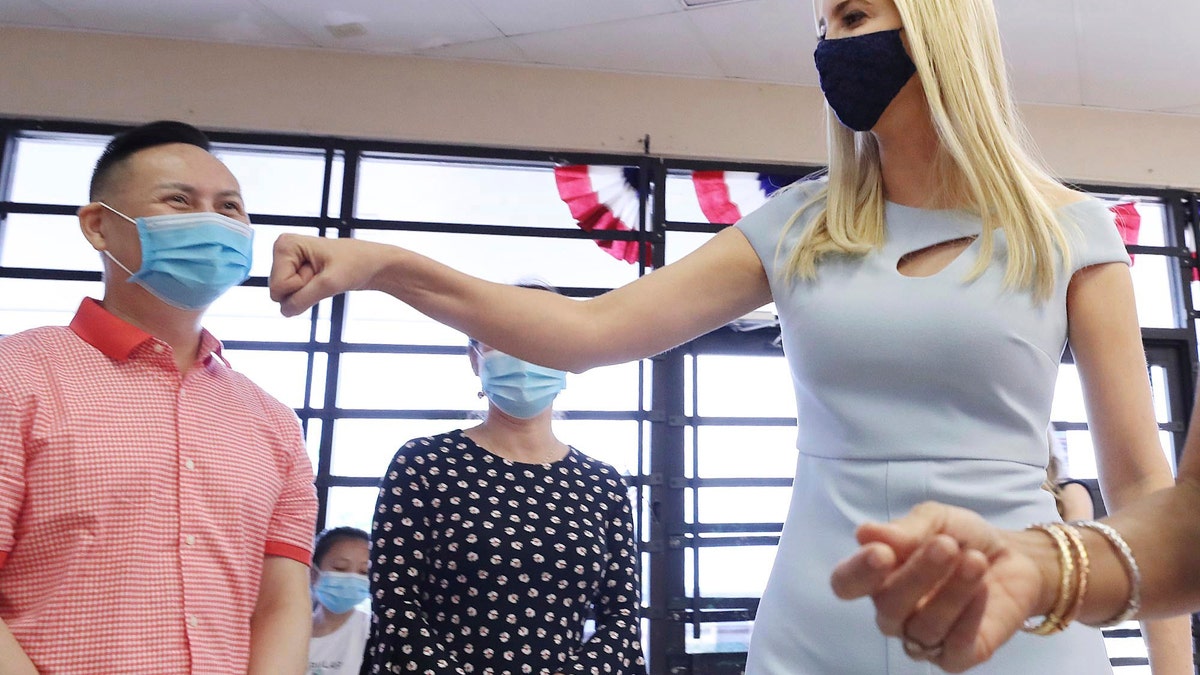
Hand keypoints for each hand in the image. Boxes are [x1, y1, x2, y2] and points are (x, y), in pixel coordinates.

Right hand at [269, 234, 387, 316]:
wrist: (372, 264)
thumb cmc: (356, 265)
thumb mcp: (330, 284)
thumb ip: (303, 299)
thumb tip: (284, 312)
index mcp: (285, 244)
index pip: (278, 286)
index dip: (301, 285)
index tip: (320, 270)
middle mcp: (282, 251)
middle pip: (277, 292)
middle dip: (303, 289)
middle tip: (323, 275)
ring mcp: (287, 264)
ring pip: (285, 297)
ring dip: (308, 292)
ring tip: (324, 276)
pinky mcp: (295, 273)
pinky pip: (294, 297)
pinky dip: (310, 294)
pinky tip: (322, 280)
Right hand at [830, 502, 1048, 672]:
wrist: (1015, 558)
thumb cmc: (962, 538)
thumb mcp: (936, 519)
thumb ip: (905, 529)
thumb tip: (865, 533)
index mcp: (877, 576)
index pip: (846, 584)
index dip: (858, 573)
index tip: (882, 552)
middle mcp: (893, 611)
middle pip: (887, 606)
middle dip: (917, 575)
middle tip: (946, 546)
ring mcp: (921, 637)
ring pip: (922, 628)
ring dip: (951, 594)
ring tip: (976, 562)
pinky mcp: (956, 657)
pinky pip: (953, 650)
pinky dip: (967, 621)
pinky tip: (982, 592)